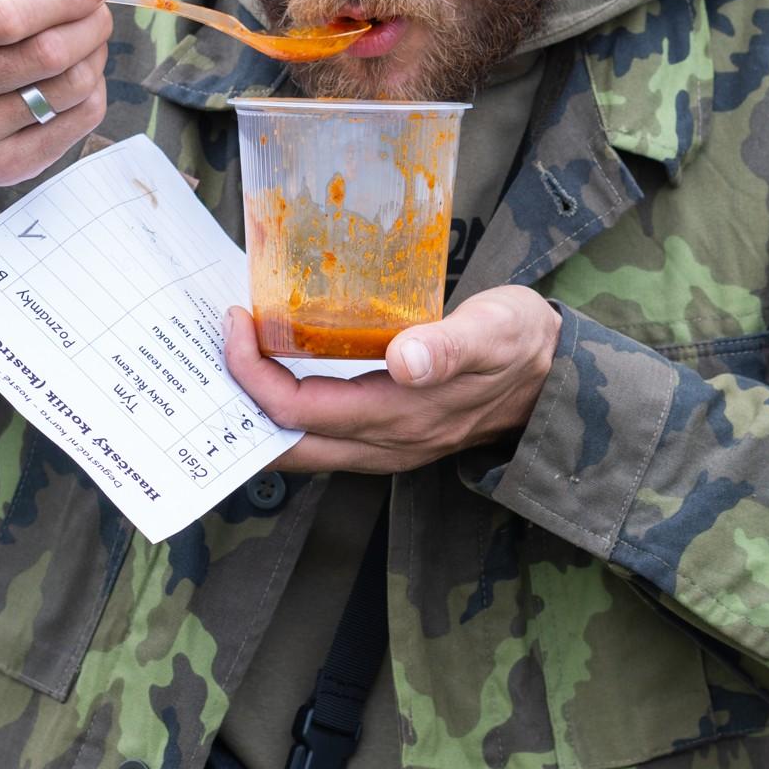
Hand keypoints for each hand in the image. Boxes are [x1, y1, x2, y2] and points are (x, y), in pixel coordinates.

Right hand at [0, 0, 111, 184]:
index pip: (7, 17)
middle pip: (48, 54)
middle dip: (90, 24)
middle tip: (97, 12)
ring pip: (71, 88)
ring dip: (95, 56)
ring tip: (86, 41)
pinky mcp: (3, 168)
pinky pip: (80, 123)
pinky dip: (93, 91)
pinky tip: (77, 76)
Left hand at [223, 286, 561, 473]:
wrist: (558, 377)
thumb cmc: (521, 342)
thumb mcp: (495, 330)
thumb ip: (451, 345)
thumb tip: (406, 359)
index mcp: (399, 417)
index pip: (298, 410)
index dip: (254, 374)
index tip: (235, 322)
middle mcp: (385, 443)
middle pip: (285, 444)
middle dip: (236, 405)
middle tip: (210, 349)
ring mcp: (386, 446)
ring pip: (299, 447)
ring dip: (257, 413)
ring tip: (228, 364)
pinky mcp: (389, 436)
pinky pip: (319, 436)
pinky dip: (283, 412)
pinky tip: (270, 375)